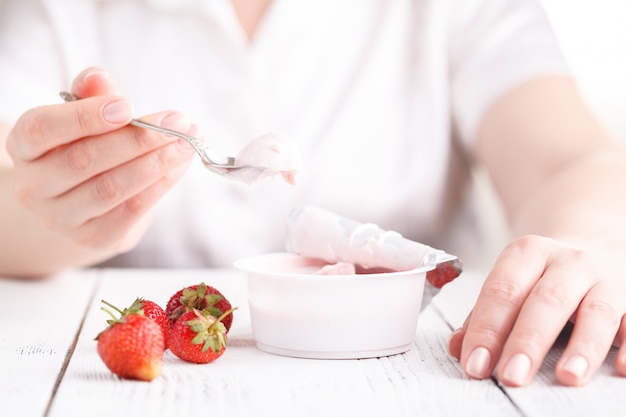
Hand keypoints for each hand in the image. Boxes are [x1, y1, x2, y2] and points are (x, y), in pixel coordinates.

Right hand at [5, 67, 195, 254]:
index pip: (42, 129)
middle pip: (86, 159)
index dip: (85, 116)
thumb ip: (91, 95)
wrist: (84, 206)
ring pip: (112, 187)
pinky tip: (179, 166)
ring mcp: (61, 218)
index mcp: (24, 147)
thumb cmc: (84, 150)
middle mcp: (33, 186)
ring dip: (157, 163)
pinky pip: (132, 209)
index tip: (128, 105)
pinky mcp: (93, 237)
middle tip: (178, 123)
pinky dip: (160, 185)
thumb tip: (98, 77)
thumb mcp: (83, 119)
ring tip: (187, 144)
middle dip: (139, 138)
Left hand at [448, 234, 625, 385]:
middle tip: (511, 375)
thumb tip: (458, 349)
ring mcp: (605, 280)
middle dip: (526, 341)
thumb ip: (483, 317)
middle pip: (546, 301)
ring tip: (567, 376)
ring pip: (596, 312)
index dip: (486, 329)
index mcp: (528, 253)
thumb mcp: (509, 284)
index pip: (503, 291)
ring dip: (582, 347)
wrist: (591, 246)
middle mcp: (568, 261)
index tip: (474, 364)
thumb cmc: (539, 277)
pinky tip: (621, 368)